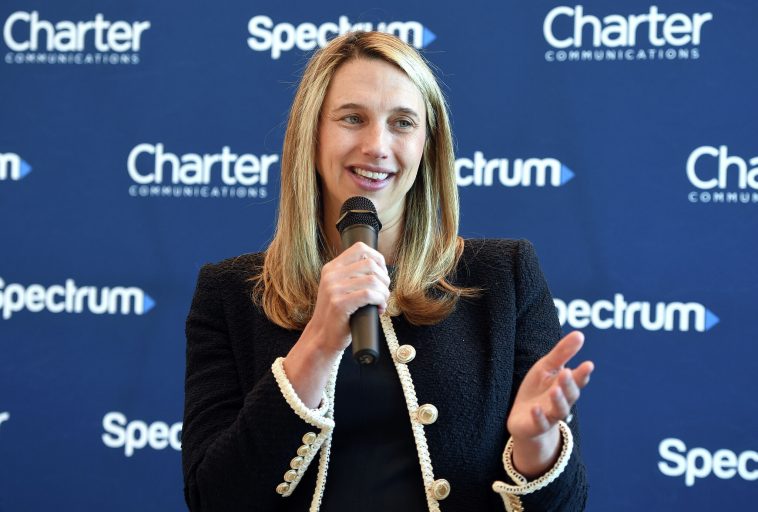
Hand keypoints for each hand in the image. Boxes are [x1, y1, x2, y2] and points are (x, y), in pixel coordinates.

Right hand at [307, 241, 389, 353]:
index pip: (360, 248)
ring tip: (381, 302)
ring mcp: (333, 289)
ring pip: (372, 280)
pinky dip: (380, 300)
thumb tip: (380, 267)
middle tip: (383, 292)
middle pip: (370, 264)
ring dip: (384, 292)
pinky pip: (369, 295)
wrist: (321, 336)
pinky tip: (379, 308)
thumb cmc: (337, 314)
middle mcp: (331, 275)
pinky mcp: (339, 304)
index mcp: (331, 268)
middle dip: (384, 279)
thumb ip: (353, 275)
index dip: (378, 258)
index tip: (382, 273)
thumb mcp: (339, 288)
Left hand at [506, 331, 593, 475]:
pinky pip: (539, 423)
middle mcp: (561, 402)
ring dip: (558, 400)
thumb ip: (563, 353)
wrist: (523, 419)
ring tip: (555, 390)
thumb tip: (580, 334)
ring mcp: (549, 415)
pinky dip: (538, 416)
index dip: (582, 374)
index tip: (588, 364)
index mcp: (565, 386)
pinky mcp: (536, 426)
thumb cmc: (538, 390)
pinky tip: (535, 408)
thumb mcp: (547, 367)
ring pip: (559, 410)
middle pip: (570, 395)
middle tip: (567, 372)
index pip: (576, 380)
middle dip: (569, 384)